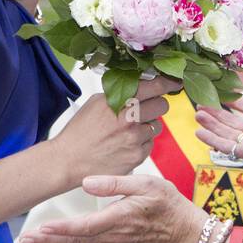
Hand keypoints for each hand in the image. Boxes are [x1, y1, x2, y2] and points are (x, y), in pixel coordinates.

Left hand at [17, 173, 206, 242]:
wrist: (185, 230)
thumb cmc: (168, 203)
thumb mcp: (147, 183)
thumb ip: (116, 183)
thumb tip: (87, 183)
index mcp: (120, 218)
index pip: (84, 227)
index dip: (61, 229)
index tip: (41, 227)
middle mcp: (114, 236)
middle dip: (48, 242)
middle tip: (24, 238)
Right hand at [50, 76, 183, 178]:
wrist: (68, 161)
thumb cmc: (79, 132)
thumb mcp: (96, 102)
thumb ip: (119, 92)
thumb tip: (141, 84)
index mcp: (118, 100)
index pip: (155, 86)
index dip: (168, 82)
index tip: (175, 82)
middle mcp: (129, 118)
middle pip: (162, 105)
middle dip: (156, 106)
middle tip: (144, 110)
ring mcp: (135, 138)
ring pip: (156, 126)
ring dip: (146, 127)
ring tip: (126, 132)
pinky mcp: (137, 156)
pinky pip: (149, 144)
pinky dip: (140, 144)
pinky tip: (123, 145)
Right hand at [193, 75, 242, 172]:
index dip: (234, 101)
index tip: (222, 94)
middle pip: (233, 121)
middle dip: (217, 113)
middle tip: (202, 104)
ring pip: (226, 132)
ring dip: (211, 123)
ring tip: (197, 113)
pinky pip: (225, 146)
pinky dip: (211, 139)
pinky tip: (199, 132)